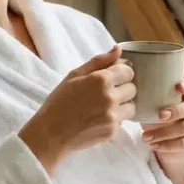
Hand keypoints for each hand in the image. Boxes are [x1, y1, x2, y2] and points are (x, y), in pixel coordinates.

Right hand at [19, 45, 135, 170]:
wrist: (50, 133)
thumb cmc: (59, 102)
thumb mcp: (74, 75)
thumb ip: (99, 61)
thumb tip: (118, 49)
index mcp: (101, 80)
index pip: (128, 71)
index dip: (121, 74)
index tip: (112, 78)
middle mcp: (110, 97)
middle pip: (132, 88)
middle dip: (122, 89)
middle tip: (105, 94)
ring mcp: (113, 116)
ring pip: (132, 106)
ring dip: (122, 105)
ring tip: (103, 108)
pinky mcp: (113, 131)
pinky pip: (123, 121)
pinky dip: (114, 119)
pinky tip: (98, 119)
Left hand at [142, 78, 183, 165]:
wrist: (164, 148)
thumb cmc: (156, 124)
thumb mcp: (150, 111)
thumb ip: (147, 101)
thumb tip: (129, 92)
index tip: (178, 86)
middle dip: (175, 111)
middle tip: (159, 116)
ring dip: (164, 132)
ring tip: (146, 137)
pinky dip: (167, 145)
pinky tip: (154, 145)